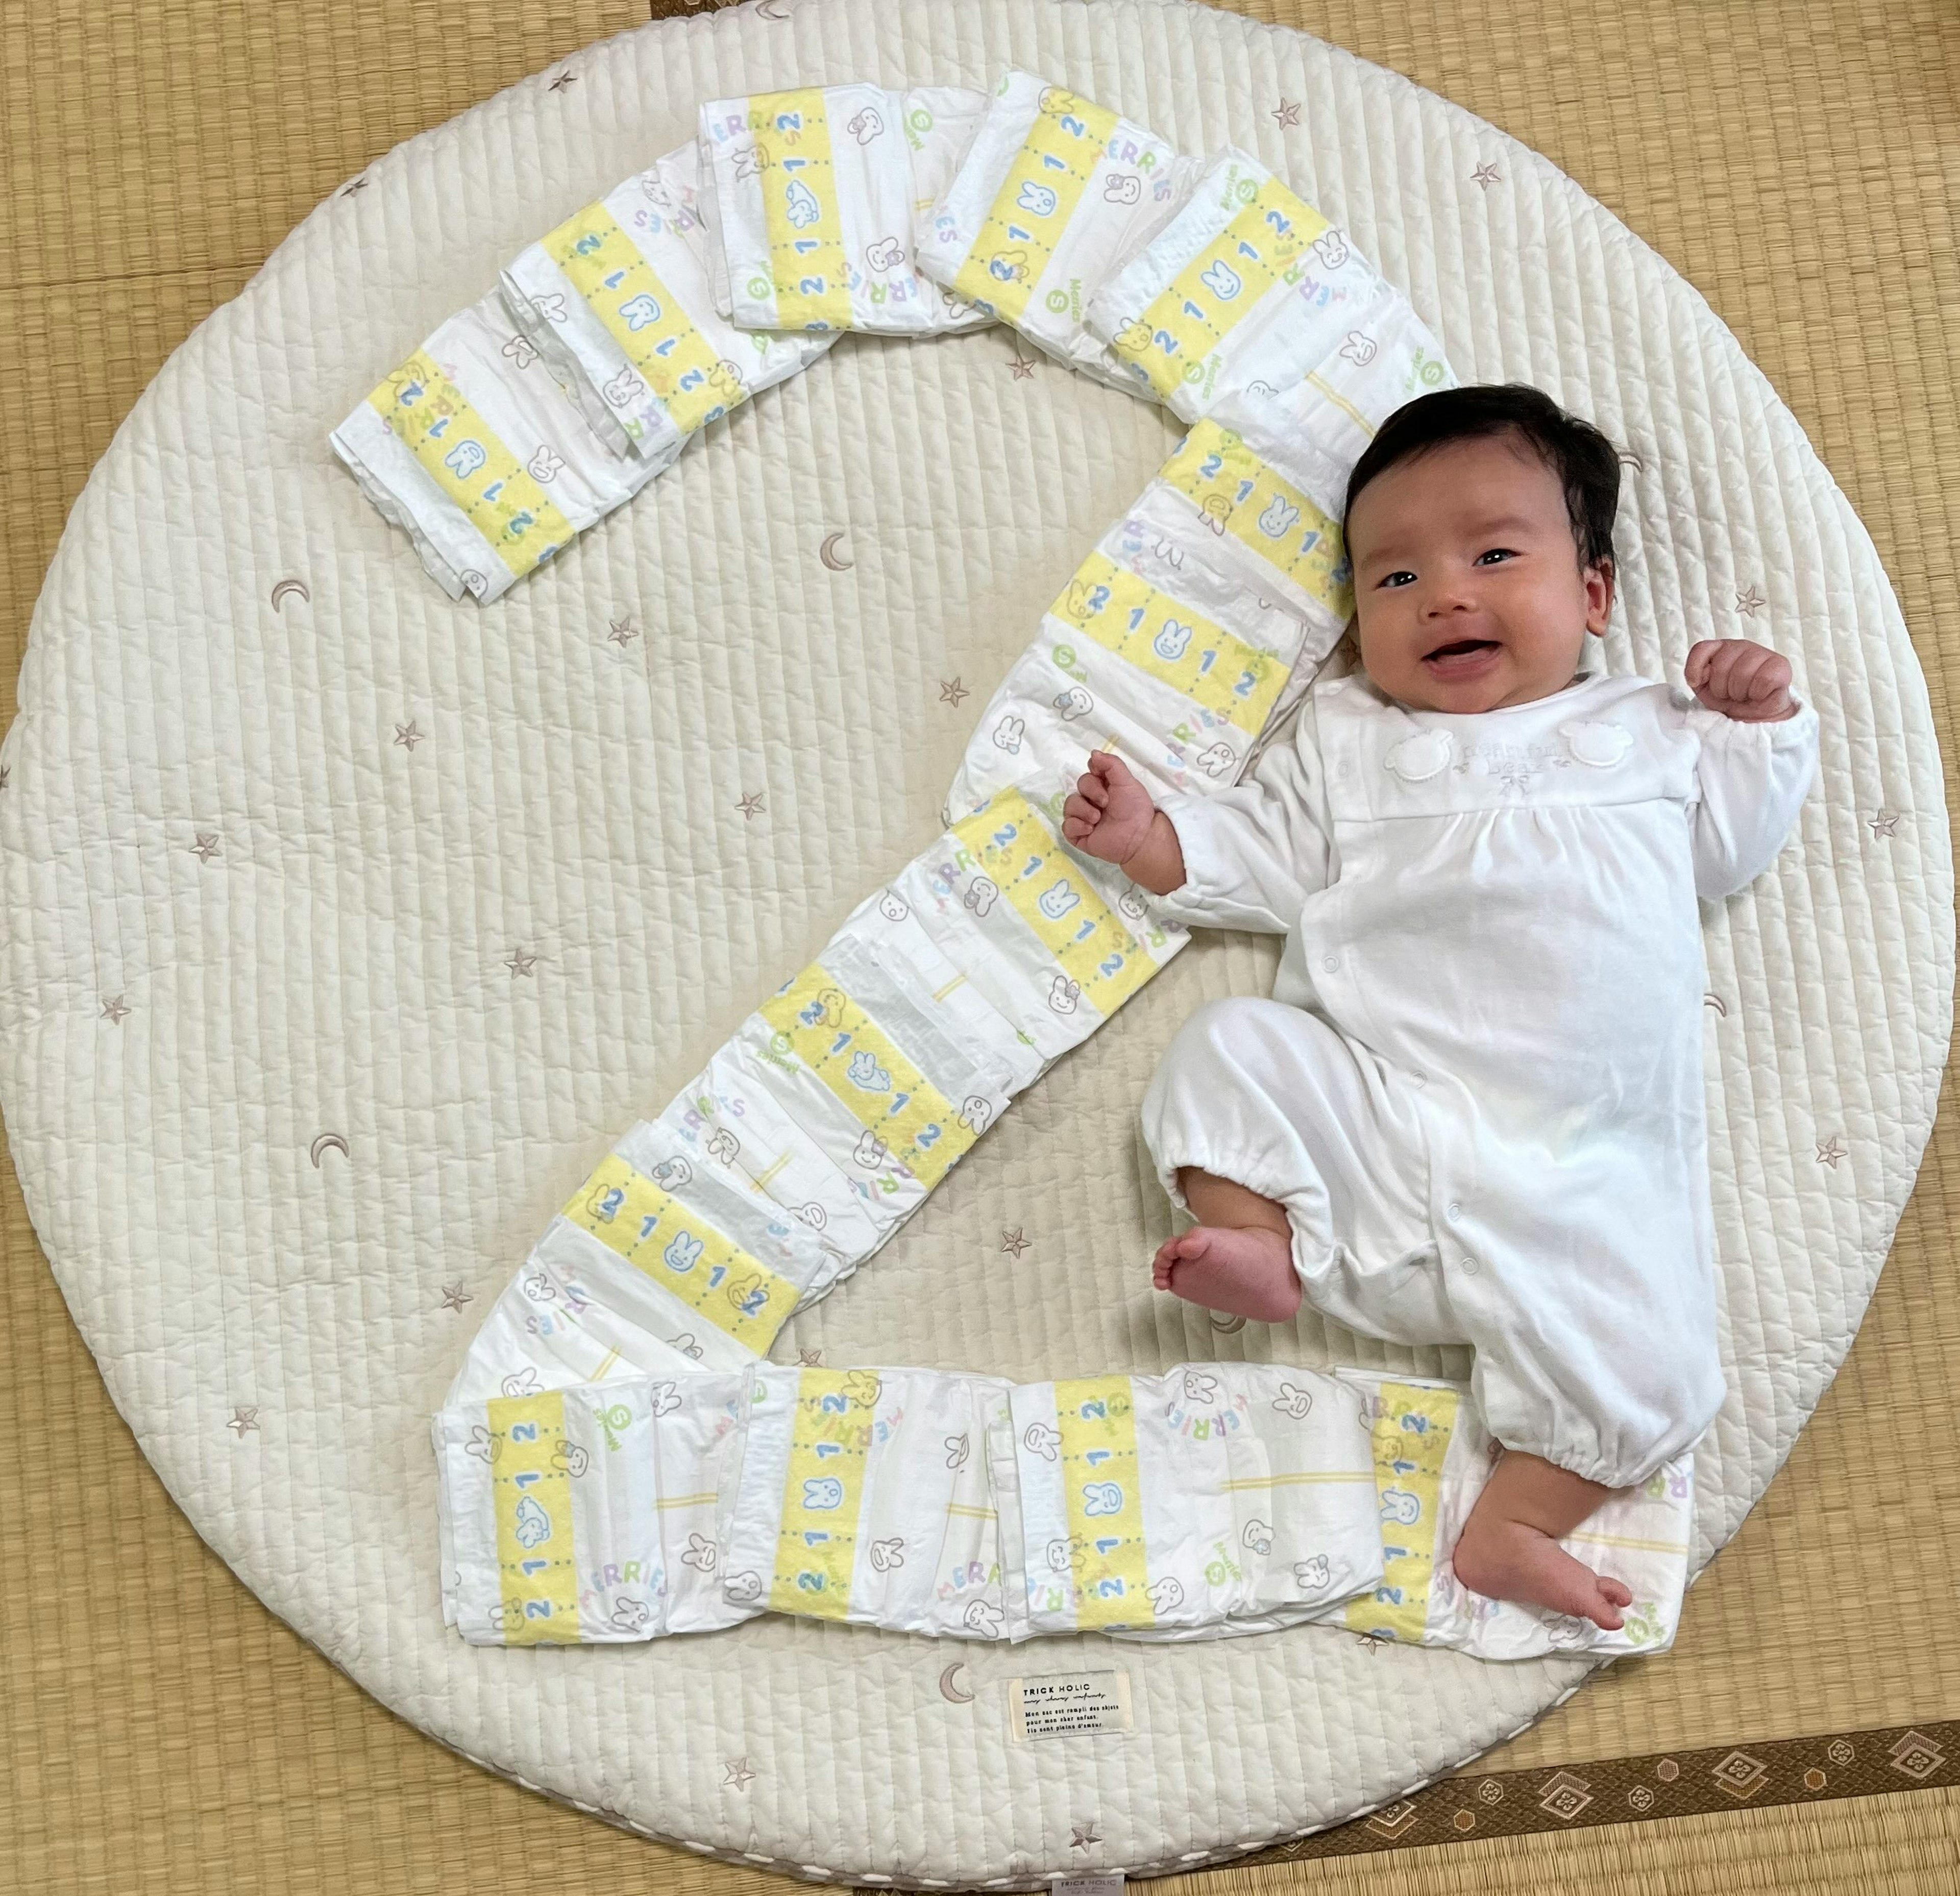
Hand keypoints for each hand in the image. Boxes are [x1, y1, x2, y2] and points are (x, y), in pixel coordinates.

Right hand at [1062, 750, 1158, 865]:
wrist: (1138, 837)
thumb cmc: (1135, 809)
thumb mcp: (1127, 782)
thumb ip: (1111, 765)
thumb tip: (1092, 752)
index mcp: (1103, 786)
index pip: (1089, 772)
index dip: (1094, 773)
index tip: (1103, 778)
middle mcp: (1091, 799)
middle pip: (1079, 785)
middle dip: (1092, 792)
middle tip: (1106, 803)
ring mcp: (1083, 817)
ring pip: (1069, 805)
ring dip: (1083, 810)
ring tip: (1097, 820)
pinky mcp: (1078, 834)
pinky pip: (1066, 826)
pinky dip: (1076, 826)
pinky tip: (1090, 830)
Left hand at [1685, 639, 1796, 720]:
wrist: (1755, 716)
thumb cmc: (1730, 699)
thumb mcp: (1705, 689)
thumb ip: (1697, 677)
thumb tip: (1698, 676)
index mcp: (1721, 649)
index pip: (1701, 648)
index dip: (1695, 668)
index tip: (1698, 683)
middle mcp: (1741, 646)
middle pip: (1720, 667)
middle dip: (1721, 689)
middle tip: (1730, 694)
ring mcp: (1761, 652)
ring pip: (1741, 674)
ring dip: (1739, 693)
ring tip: (1744, 695)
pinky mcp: (1780, 664)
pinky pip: (1763, 680)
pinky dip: (1757, 694)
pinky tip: (1759, 694)